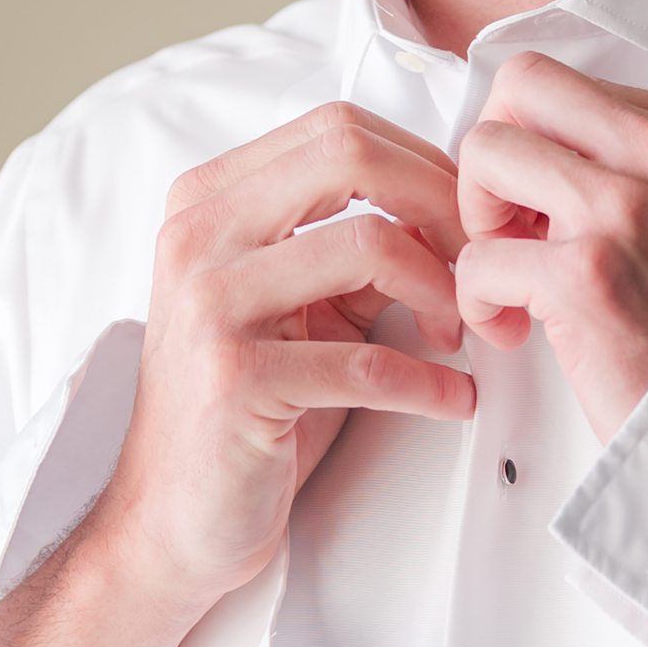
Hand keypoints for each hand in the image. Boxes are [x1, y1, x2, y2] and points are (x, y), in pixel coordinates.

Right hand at [106, 102, 475, 611]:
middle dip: (440, 204)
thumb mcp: (292, 302)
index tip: (465, 219)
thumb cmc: (244, 406)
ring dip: (443, 293)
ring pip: (370, 245)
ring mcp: (209, 305)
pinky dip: (432, 384)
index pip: (337, 129)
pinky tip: (452, 400)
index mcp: (207, 201)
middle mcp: (196, 237)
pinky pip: (368, 362)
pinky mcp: (234, 381)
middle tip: (477, 263)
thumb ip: (351, 244)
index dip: (424, 165)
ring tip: (460, 336)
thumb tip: (450, 210)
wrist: (170, 517)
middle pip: (350, 157)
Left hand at [453, 53, 647, 440]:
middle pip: (522, 88)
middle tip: (509, 219)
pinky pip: (479, 258)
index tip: (546, 196)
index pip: (572, 84)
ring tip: (511, 272)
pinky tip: (513, 328)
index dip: (539, 140)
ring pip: (486, 155)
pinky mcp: (586, 275)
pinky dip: (478, 299)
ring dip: (478, 220)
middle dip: (495, 153)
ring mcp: (626, 208)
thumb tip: (558, 151)